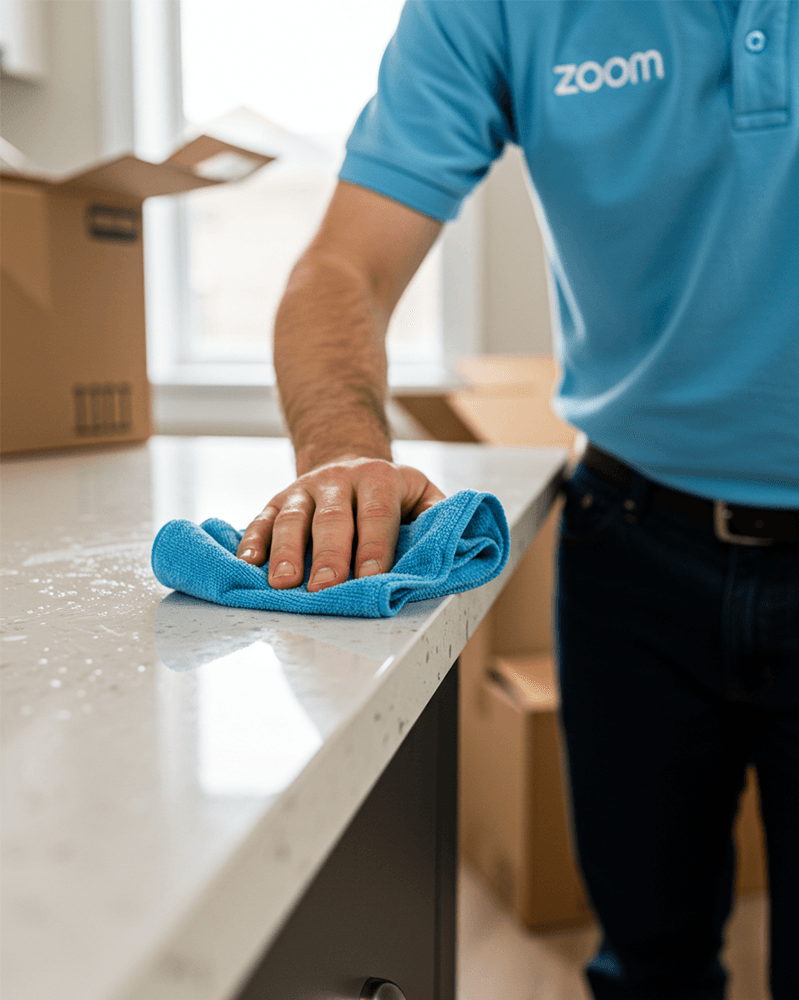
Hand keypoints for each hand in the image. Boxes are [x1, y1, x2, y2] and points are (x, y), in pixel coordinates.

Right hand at [236, 457, 445, 590]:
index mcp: (379, 479)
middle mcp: (338, 479)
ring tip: (283, 582)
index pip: (377, 514)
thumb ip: (438, 518)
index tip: (371, 577)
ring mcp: (304, 489)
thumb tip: (453, 546)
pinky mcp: (278, 500)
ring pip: (293, 518)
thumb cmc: (391, 492)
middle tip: (324, 589)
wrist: (346, 456)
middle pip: (333, 519)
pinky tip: (249, 564)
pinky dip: (252, 541)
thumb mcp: (422, 493)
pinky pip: (262, 519)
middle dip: (329, 556)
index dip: (375, 547)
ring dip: (286, 551)